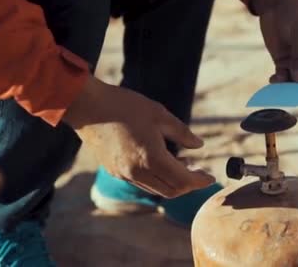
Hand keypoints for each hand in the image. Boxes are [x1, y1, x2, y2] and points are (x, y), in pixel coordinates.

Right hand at [63, 76, 214, 197]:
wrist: (87, 106)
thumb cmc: (124, 106)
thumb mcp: (159, 114)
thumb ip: (182, 133)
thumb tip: (199, 146)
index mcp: (151, 158)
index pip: (183, 181)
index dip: (200, 182)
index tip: (211, 178)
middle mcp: (137, 172)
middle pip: (171, 191)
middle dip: (189, 186)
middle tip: (200, 173)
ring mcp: (124, 174)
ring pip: (156, 189)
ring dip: (173, 182)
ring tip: (185, 165)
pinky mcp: (114, 170)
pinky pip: (142, 182)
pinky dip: (157, 178)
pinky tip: (163, 162)